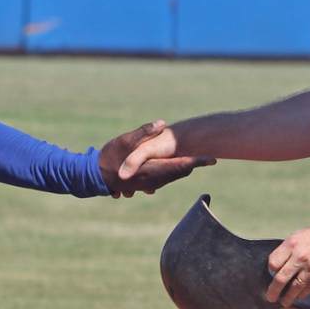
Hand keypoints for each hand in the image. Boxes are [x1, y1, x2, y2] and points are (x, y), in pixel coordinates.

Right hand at [99, 120, 213, 197]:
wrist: (96, 176)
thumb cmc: (110, 157)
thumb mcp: (124, 140)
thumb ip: (144, 132)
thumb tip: (162, 123)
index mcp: (153, 169)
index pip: (181, 165)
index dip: (198, 161)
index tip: (213, 159)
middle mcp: (155, 180)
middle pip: (181, 171)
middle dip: (195, 164)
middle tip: (211, 157)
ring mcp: (151, 184)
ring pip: (175, 175)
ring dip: (186, 167)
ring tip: (200, 160)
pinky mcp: (147, 184)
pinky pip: (166, 178)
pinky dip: (175, 170)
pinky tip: (177, 164)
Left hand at [265, 223, 309, 307]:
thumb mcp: (300, 236)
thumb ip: (288, 250)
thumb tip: (276, 265)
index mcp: (292, 244)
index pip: (273, 262)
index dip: (270, 271)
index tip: (271, 275)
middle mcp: (299, 257)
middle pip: (280, 278)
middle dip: (273, 290)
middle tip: (270, 297)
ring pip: (293, 289)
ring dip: (287, 298)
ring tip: (283, 302)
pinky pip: (306, 290)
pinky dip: (300, 294)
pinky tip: (298, 296)